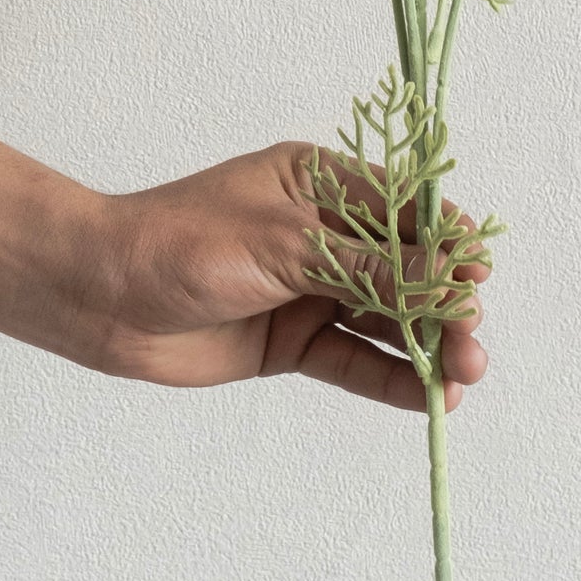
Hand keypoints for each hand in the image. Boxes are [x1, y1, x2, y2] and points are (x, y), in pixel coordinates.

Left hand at [58, 141, 489, 411]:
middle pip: (406, 267)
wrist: (102, 297)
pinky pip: (356, 359)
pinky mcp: (294, 340)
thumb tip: (449, 277)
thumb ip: (369, 266)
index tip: (477, 276)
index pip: (407, 208)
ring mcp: (311, 289)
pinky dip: (393, 378)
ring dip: (427, 344)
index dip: (448, 241)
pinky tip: (429, 398)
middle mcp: (325, 233)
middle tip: (470, 342)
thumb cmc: (182, 243)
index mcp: (323, 182)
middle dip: (444, 303)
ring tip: (464, 377)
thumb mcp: (284, 245)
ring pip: (387, 317)